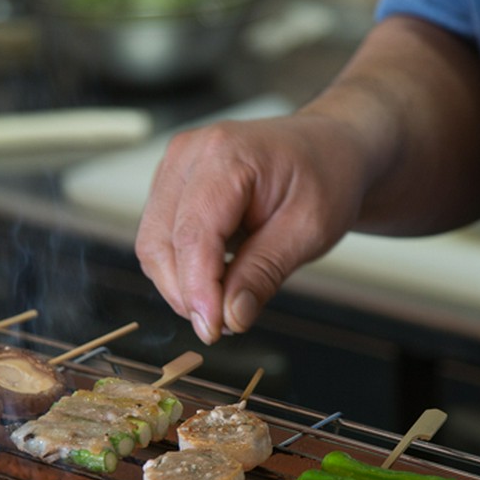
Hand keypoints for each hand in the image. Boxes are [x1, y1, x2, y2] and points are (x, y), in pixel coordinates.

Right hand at [135, 113, 368, 343]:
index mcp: (226, 155)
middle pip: (160, 243)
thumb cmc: (323, 176)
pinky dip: (182, 269)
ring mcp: (175, 167)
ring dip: (182, 285)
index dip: (197, 290)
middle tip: (225, 323)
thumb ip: (264, 273)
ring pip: (153, 246)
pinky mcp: (172, 185)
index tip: (214, 329)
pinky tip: (217, 276)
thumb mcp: (309, 230)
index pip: (193, 235)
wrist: (327, 150)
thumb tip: (231, 316)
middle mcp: (190, 154)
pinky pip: (160, 239)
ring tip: (226, 299)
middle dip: (187, 293)